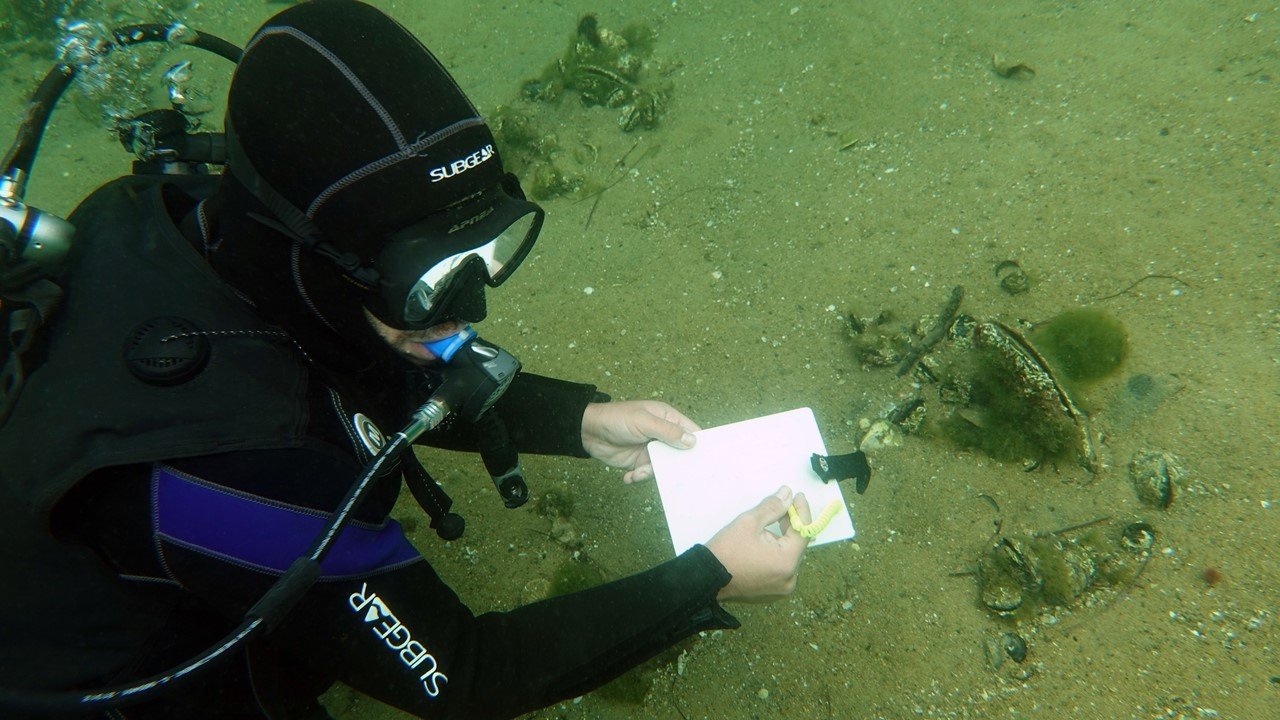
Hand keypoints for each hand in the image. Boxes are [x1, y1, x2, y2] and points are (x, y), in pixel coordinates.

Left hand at [580, 400, 700, 482]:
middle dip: (677, 465)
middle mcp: (663, 435)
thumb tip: (692, 441)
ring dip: (652, 472)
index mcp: (668, 419)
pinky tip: (628, 476)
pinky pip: (647, 475)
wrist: (588, 431)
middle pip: (680, 453)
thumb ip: (667, 431)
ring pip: (664, 467)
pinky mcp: (639, 463)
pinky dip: (638, 477)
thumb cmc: (617, 419)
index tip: (705, 460)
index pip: (691, 431)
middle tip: (676, 476)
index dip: (698, 444)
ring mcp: (651, 450)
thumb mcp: (643, 422)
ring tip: (638, 472)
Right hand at [705, 486, 810, 602]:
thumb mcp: (749, 522)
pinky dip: (776, 555)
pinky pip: (780, 569)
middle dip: (790, 525)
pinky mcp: (771, 594)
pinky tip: (765, 544)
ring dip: (782, 540)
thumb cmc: (726, 551)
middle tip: (784, 506)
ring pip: (788, 557)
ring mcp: (780, 590)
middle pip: (796, 546)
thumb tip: (787, 494)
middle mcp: (789, 580)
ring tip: (771, 524)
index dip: (801, 512)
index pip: (803, 532)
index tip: (797, 496)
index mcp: (786, 563)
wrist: (704, 579)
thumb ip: (772, 507)